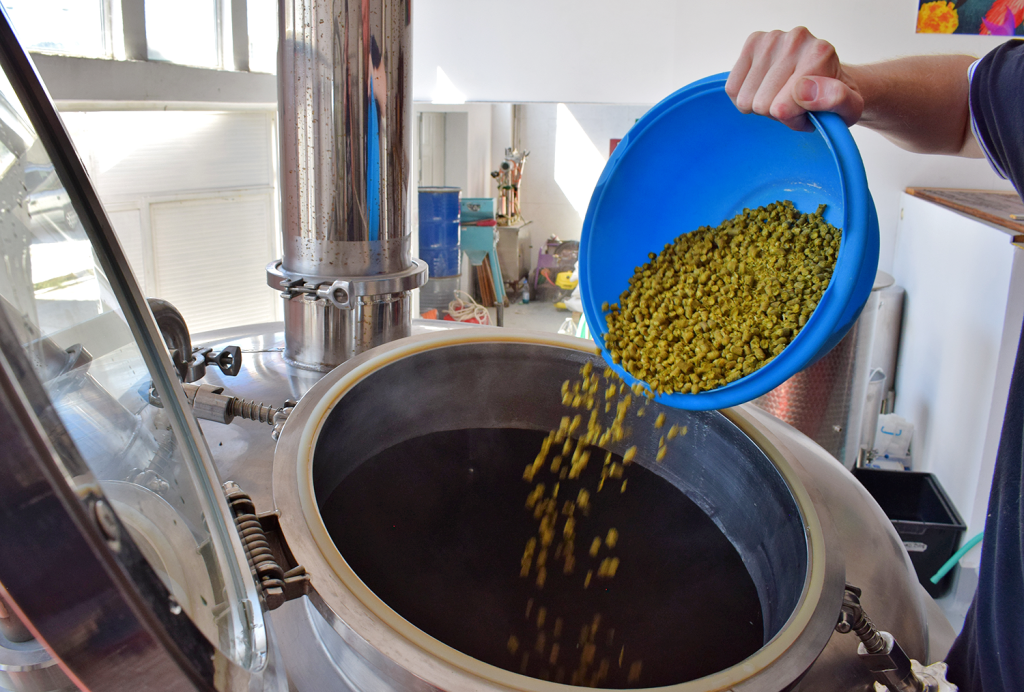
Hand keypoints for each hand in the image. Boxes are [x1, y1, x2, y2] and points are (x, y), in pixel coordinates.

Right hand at [725, 27, 864, 131]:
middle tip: (795, 104)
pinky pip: (732, 88)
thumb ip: (835, 100)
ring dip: (762, 104)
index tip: (808, 111)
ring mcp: (772, 38)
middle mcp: (797, 39)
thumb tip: (804, 91)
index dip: (793, 119)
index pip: (782, 108)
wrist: (826, 77)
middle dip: (776, 112)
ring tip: (783, 95)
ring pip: (745, 99)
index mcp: (820, 54)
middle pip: (761, 104)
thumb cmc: (833, 98)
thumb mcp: (848, 108)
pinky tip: (765, 87)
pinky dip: (745, 95)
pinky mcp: (754, 42)